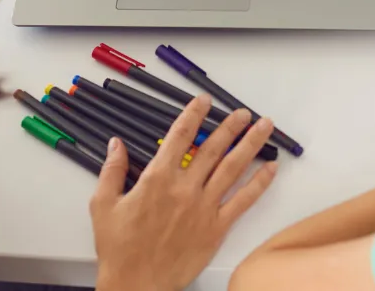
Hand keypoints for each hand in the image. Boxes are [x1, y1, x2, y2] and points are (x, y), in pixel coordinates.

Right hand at [91, 94, 277, 290]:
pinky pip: (243, 201)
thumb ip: (112, 170)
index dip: (194, 114)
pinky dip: (259, 183)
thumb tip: (116, 144)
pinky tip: (271, 169)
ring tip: (264, 126)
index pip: (179, 135)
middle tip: (243, 112)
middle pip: (213, 147)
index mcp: (157, 178)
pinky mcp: (216, 228)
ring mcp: (204, 207)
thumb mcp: (103, 205)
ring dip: (251, 144)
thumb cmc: (120, 248)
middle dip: (230, 125)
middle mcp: (185, 188)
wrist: (136, 285)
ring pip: (233, 168)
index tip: (204, 101)